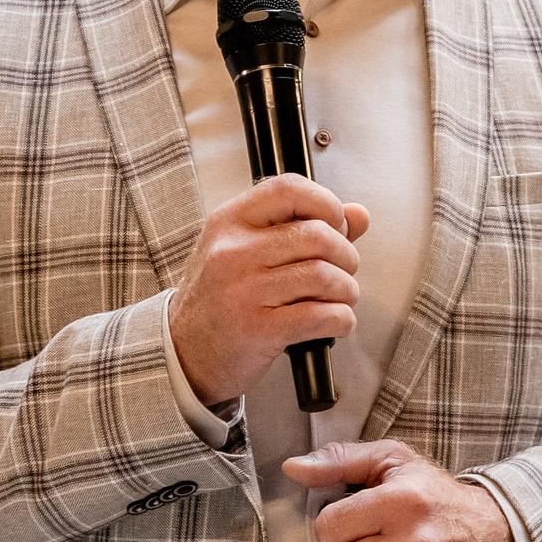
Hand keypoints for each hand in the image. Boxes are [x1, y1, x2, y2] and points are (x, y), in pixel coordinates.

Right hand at [168, 175, 369, 404]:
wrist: (183, 353)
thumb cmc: (220, 298)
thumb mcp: (246, 252)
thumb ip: (303, 227)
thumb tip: (358, 215)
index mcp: (229, 223)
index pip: (289, 189)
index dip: (326, 203)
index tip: (336, 225)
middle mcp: (233, 252)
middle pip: (318, 235)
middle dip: (346, 255)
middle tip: (343, 270)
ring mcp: (243, 291)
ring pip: (324, 276)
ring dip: (347, 290)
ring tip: (340, 298)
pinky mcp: (257, 330)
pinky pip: (321, 315)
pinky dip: (342, 318)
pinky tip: (336, 321)